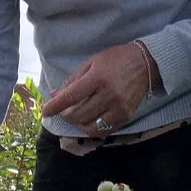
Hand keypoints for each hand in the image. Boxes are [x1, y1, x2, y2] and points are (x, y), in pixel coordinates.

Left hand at [42, 41, 156, 137]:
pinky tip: (89, 121)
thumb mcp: (91, 63)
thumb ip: (72, 80)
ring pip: (90, 126)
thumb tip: (55, 95)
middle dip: (65, 114)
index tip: (45, 111)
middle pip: (78, 114)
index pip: (70, 97)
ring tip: (76, 115)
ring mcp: (118, 107)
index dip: (55, 106)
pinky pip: (105, 130)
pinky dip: (93, 128)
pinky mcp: (126, 116)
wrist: (146, 63)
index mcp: (97, 78)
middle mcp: (108, 94)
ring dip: (78, 123)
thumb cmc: (115, 59)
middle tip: (63, 109)